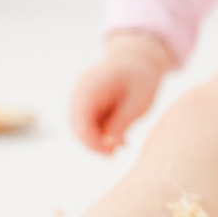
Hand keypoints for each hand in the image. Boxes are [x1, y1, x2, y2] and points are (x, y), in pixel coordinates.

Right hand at [69, 31, 174, 153]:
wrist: (137, 61)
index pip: (81, 119)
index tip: (110, 153)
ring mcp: (80, 96)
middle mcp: (81, 90)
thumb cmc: (141, 78)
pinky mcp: (85, 103)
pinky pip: (87, 123)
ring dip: (98, 140)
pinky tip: (119, 139)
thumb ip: (122, 122)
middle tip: (115, 154)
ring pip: (80, 127)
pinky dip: (101, 133)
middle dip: (94, 144)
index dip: (91, 141)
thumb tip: (108, 144)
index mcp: (92, 84)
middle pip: (76, 126)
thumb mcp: (139, 101)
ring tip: (122, 145)